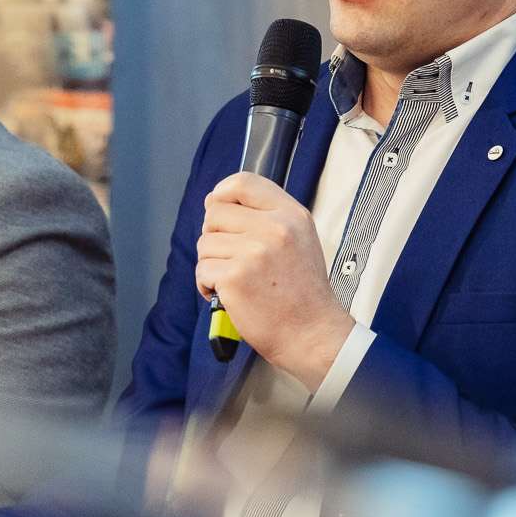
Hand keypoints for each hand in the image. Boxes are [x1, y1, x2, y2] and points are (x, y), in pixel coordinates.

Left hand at [194, 173, 354, 388]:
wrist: (313, 334)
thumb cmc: (303, 293)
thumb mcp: (299, 240)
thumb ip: (266, 217)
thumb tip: (216, 200)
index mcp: (291, 215)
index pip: (244, 182)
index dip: (222, 193)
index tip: (217, 207)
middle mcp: (274, 228)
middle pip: (215, 213)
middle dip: (214, 236)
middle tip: (232, 258)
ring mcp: (254, 252)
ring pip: (205, 243)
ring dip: (212, 264)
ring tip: (236, 281)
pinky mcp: (235, 277)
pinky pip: (202, 270)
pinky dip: (208, 286)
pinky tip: (229, 296)